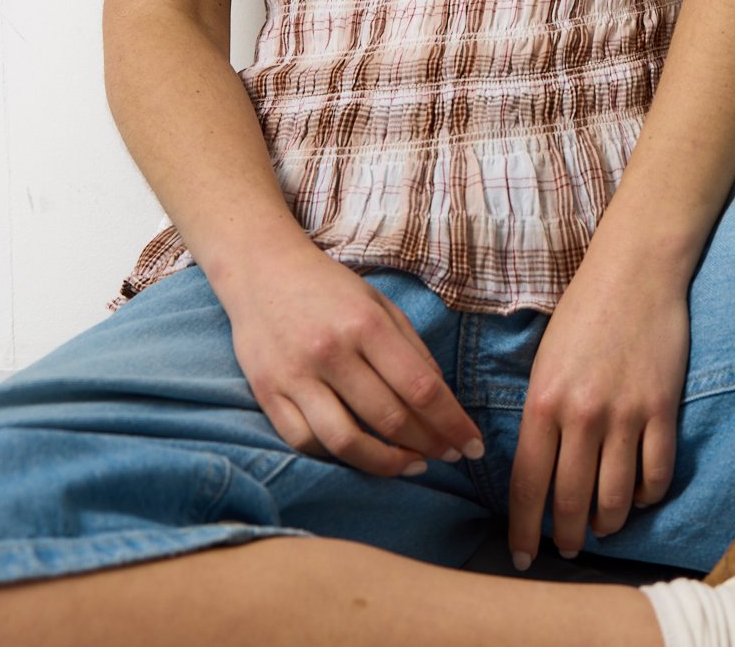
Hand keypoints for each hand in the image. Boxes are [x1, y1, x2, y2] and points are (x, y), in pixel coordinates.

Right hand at [219, 243, 484, 475]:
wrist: (262, 270)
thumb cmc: (330, 287)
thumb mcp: (379, 303)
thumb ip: (412, 349)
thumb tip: (441, 400)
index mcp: (366, 323)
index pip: (420, 387)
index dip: (451, 423)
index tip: (472, 445)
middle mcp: (331, 351)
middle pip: (389, 418)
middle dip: (428, 445)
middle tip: (449, 456)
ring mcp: (295, 376)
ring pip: (347, 442)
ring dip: (387, 463)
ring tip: (412, 465)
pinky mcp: (267, 394)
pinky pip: (306, 442)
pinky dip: (339, 457)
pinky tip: (363, 456)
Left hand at [507, 264, 690, 566]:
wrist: (635, 270)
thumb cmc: (584, 311)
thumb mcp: (544, 361)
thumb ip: (541, 414)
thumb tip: (538, 468)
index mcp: (543, 402)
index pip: (527, 485)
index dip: (523, 529)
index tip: (523, 555)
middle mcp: (581, 415)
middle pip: (571, 501)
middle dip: (566, 537)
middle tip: (566, 549)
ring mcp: (625, 414)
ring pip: (615, 498)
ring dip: (606, 523)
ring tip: (601, 526)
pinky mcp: (662, 409)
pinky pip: (656, 475)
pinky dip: (647, 496)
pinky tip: (639, 495)